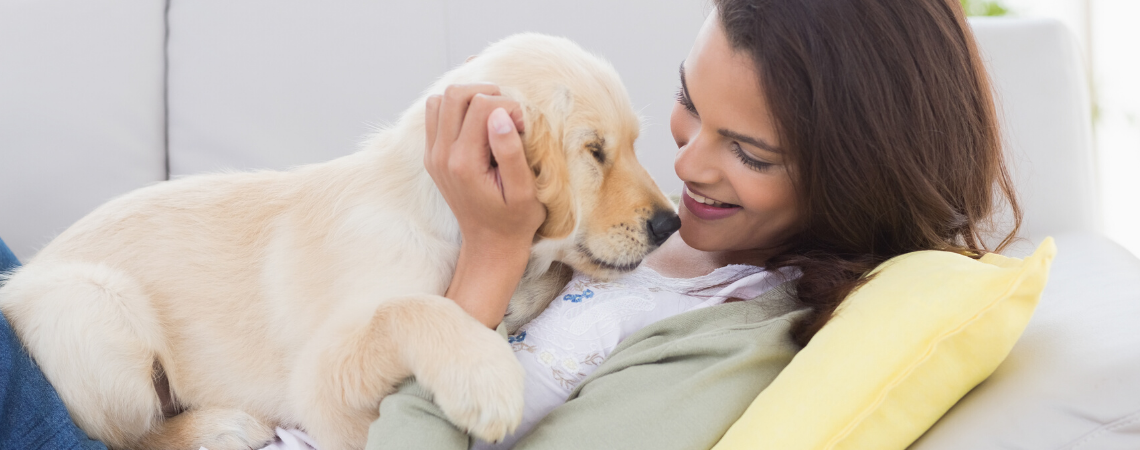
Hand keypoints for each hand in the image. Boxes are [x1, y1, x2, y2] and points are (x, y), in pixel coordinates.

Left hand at [424, 84, 545, 326]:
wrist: (489, 244)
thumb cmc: (514, 221)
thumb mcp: (523, 191)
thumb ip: (510, 152)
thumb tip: (500, 114)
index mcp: (464, 163)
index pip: (482, 106)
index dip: (510, 108)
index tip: (524, 128)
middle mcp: (441, 155)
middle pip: (455, 94)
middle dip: (487, 95)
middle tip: (509, 115)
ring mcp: (432, 154)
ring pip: (441, 99)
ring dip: (469, 99)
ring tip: (493, 116)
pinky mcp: (432, 155)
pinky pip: (435, 114)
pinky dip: (456, 109)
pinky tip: (477, 124)